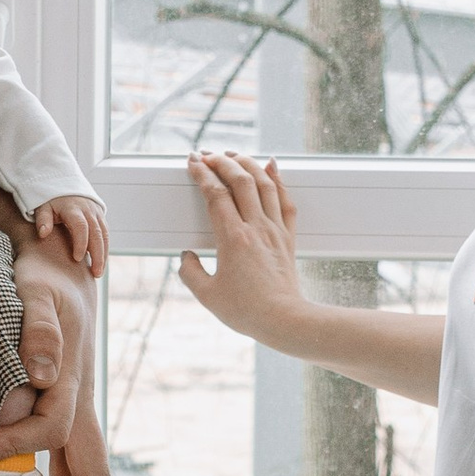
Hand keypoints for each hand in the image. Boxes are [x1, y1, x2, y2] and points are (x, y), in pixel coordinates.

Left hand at [0, 239, 108, 475]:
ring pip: (81, 469)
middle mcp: (80, 403)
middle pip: (91, 471)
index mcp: (73, 383)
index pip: (55, 431)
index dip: (20, 446)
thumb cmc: (44, 280)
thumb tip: (42, 373)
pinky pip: (67, 459)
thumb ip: (39, 328)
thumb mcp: (37, 293)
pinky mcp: (64, 408)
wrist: (61, 268)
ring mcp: (76, 409)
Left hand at [30, 196, 109, 277]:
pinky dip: (104, 249)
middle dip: (98, 254)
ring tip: (99, 273)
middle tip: (95, 273)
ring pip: (104, 235)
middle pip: (97, 233)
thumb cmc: (51, 200)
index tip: (77, 259)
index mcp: (73, 208)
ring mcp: (96, 214)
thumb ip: (43, 219)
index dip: (80, 243)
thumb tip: (43, 234)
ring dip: (104, 254)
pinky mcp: (100, 217)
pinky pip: (106, 234)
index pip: (80, 226)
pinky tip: (100, 263)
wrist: (64, 184)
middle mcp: (88, 210)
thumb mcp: (42, 206)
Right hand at [180, 152, 312, 349]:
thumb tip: (187, 256)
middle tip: (208, 155)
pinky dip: (278, 179)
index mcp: (233, 238)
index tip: (193, 162)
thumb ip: (190, 272)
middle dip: (222, 161)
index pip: (215, 194)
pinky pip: (285, 199)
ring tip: (234, 154)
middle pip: (240, 180)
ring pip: (264, 183)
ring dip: (248, 163)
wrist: (285, 320)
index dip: (202, 173)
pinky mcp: (287, 237)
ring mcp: (274, 230)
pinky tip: (271, 166)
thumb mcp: (207, 295)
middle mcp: (256, 227)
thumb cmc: (247, 311)